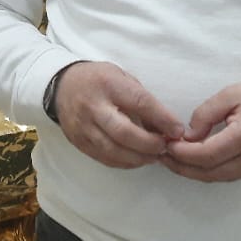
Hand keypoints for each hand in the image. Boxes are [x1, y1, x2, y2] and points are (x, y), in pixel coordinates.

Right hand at [50, 62, 184, 168]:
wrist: (61, 86)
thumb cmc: (99, 80)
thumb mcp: (122, 77)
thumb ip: (142, 99)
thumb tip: (167, 125)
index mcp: (108, 84)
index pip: (139, 103)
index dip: (162, 119)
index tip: (178, 130)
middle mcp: (93, 106)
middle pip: (124, 132)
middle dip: (149, 144)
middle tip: (165, 147)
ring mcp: (83, 126)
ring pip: (113, 150)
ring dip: (138, 157)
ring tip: (154, 157)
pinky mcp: (78, 141)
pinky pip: (104, 158)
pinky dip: (124, 162)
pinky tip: (137, 159)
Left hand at [164, 79, 240, 181]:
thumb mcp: (232, 94)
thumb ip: (206, 114)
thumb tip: (188, 135)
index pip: (205, 154)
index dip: (182, 153)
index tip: (165, 144)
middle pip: (208, 173)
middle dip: (182, 167)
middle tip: (161, 156)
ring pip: (216, 177)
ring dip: (192, 171)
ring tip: (172, 159)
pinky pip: (226, 175)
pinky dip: (207, 170)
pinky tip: (194, 160)